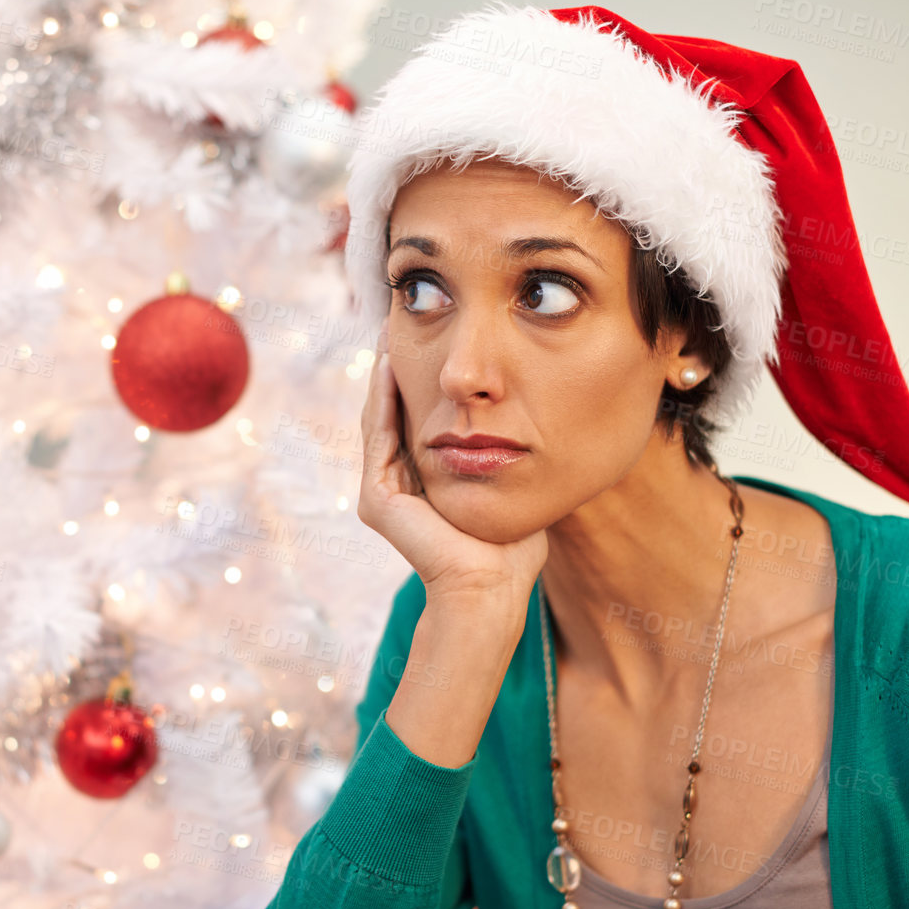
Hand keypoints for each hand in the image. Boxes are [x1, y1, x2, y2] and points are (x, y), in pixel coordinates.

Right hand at [357, 328, 548, 613]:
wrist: (494, 587)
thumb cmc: (511, 548)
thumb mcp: (507, 483)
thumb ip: (504, 452)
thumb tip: (530, 418)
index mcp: (423, 484)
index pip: (416, 420)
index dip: (420, 380)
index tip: (431, 338)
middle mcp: (397, 486)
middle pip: (393, 413)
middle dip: (395, 368)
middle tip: (399, 321)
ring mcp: (382, 493)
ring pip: (380, 419)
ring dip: (384, 375)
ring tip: (390, 332)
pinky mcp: (378, 500)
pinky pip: (379, 437)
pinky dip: (383, 400)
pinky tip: (390, 365)